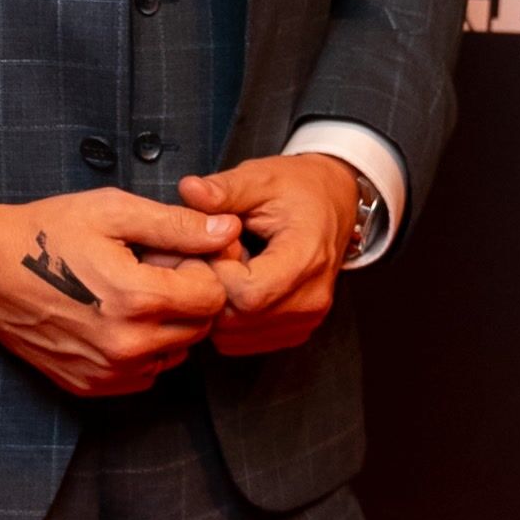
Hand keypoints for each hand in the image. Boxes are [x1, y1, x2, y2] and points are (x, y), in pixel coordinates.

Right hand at [0, 188, 239, 396]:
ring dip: (167, 325)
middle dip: (186, 297)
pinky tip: (112, 318)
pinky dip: (141, 348)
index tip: (172, 254)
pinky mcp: (90, 385)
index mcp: (137, 300)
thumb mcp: (113, 212)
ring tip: (128, 293)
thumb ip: (178, 224)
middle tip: (148, 269)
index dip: (200, 268)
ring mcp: (107, 371)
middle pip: (199, 328)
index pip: (213, 296)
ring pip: (175, 353)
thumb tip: (227, 229)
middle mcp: (126, 345)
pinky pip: (144, 373)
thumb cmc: (46, 232)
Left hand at [177, 154, 360, 355]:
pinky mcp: (296, 330)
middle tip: (214, 257)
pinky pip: (243, 342)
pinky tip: (235, 287)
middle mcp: (312, 298)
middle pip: (238, 318)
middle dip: (213, 290)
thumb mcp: (259, 178)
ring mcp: (307, 319)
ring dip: (217, 307)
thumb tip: (188, 189)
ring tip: (227, 269)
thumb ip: (224, 189)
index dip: (219, 274)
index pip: (249, 294)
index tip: (215, 246)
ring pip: (235, 336)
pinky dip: (228, 320)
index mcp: (307, 257)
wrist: (332, 204)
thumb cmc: (296, 189)